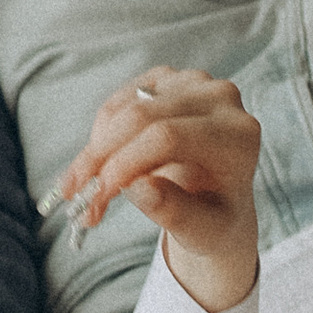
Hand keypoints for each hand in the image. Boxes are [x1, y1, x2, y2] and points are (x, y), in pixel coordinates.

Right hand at [56, 67, 259, 312]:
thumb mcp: (202, 232)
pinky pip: (120, 101)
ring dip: (96, 148)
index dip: (125, 163)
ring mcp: (193, 83)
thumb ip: (175, 213)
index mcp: (239, 136)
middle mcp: (220, 98)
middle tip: (74, 194)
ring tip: (84, 189)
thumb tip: (139, 188)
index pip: (169, 137)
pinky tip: (100, 164)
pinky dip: (102, 133)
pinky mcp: (168, 80)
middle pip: (142, 115)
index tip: (96, 196)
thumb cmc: (214, 220)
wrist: (217, 202)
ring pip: (126, 106)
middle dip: (101, 156)